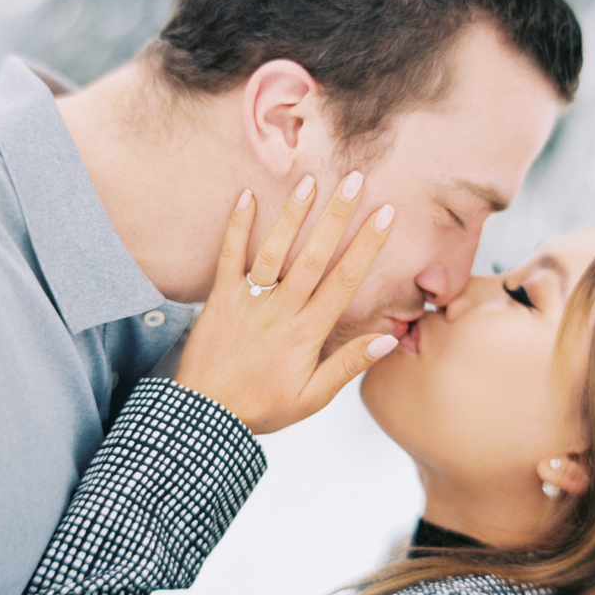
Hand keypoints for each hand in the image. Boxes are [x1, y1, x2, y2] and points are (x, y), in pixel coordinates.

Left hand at [175, 172, 397, 433]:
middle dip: (337, 216)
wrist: (205, 415)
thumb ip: (349, 364)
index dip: (366, 245)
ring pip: (274, 250)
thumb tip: (389, 339)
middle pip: (314, 256)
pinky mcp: (220, 298)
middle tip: (355, 179)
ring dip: (292, 214)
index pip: (344, 281)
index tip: (384, 215)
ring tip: (309, 180)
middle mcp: (280, 311)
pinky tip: (247, 195)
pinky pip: (228, 256)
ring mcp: (248, 301)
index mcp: (306, 333)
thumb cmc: (261, 407)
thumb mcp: (312, 397)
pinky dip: (237, 226)